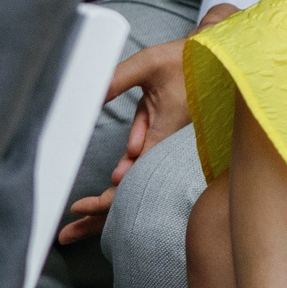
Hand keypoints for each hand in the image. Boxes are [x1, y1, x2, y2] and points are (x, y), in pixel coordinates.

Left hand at [57, 1, 236, 242]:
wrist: (218, 55)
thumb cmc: (185, 57)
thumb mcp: (147, 63)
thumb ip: (116, 80)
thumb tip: (85, 94)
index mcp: (167, 129)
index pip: (133, 175)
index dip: (107, 198)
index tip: (78, 206)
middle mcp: (169, 142)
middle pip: (135, 187)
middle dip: (102, 212)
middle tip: (68, 231)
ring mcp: (169, 142)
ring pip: (138, 177)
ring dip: (109, 201)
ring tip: (77, 223)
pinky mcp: (165, 135)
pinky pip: (144, 158)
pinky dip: (124, 174)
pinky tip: (103, 192)